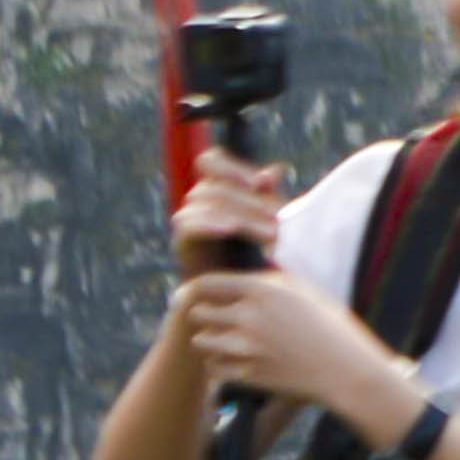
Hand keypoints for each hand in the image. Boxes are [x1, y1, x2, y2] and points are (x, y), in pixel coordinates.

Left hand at [167, 262, 387, 424]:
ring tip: (223, 340)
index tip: (187, 294)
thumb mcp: (302, 290)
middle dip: (204, 314)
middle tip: (213, 318)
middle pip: (198, 313)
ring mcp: (246, 349)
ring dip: (208, 340)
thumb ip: (265, 281)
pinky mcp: (248, 376)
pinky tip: (234, 360)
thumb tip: (235, 280)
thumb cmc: (329, 324)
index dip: (192, 288)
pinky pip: (213, 368)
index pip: (205, 284)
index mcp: (261, 291)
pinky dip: (219, 364)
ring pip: (201, 342)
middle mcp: (248, 318)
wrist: (346, 370)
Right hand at [170, 149, 291, 275]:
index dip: (232, 167)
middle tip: (278, 217)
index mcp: (215, 188)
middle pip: (216, 186)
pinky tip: (231, 230)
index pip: (211, 161)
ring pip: (206, 204)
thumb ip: (267, 196)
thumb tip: (275, 169)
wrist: (233, 298)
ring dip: (241, 216)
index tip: (260, 183)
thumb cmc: (254, 255)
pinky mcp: (181, 243)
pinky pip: (188, 225)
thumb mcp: (266, 221)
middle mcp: (197, 201)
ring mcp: (186, 221)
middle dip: (250, 201)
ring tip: (269, 232)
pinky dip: (210, 224)